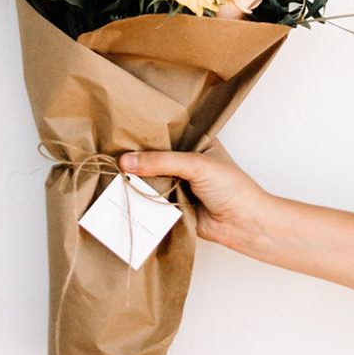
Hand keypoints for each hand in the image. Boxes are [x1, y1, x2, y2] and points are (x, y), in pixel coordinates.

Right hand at [119, 140, 271, 252]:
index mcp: (196, 142)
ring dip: (135, 178)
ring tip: (108, 170)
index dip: (145, 132)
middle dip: (136, 157)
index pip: (166, 132)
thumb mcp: (196, 165)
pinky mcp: (173, 205)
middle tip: (109, 151)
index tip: (120, 129)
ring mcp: (179, 183)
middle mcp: (186, 161)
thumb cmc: (232, 187)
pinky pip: (152, 200)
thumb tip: (126, 162)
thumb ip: (161, 161)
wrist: (244, 225)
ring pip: (150, 178)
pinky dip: (140, 198)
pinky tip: (120, 193)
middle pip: (154, 156)